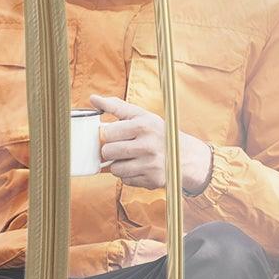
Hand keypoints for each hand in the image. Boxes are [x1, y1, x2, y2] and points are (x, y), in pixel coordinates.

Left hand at [88, 94, 212, 193]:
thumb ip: (117, 106)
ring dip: (118, 165)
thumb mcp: (142, 116)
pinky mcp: (152, 180)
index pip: (107, 133)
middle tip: (120, 147)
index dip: (107, 135)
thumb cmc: (158, 133)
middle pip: (108, 152)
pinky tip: (139, 168)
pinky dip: (128, 176)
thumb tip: (93, 98)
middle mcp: (148, 145)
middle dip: (110, 150)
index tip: (114, 134)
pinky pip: (125, 180)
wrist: (186, 156)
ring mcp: (150, 164)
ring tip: (130, 158)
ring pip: (114, 169)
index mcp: (144, 125)